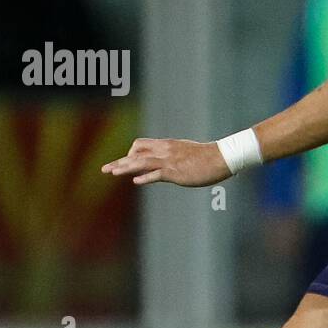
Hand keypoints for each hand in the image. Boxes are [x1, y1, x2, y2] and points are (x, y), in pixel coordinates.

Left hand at [100, 138, 230, 186]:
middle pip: (136, 152)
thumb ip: (173, 158)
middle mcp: (165, 150)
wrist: (222, 157)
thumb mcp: (187, 154)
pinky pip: (157, 173)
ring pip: (141, 161)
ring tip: (112, 173)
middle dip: (119, 161)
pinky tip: (136, 181)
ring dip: (124, 167)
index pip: (141, 145)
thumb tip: (167, 166)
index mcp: (167, 145)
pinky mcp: (176, 171)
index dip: (130, 154)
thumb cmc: (208, 157)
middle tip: (104, 169)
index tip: (123, 164)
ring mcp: (170, 161)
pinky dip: (145, 177)